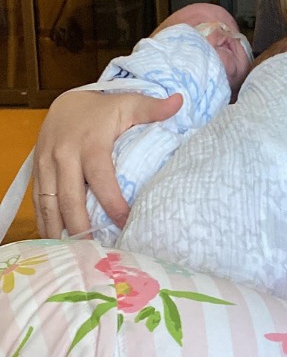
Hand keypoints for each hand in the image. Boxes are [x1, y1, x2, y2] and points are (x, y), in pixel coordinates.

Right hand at [33, 90, 182, 237]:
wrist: (65, 102)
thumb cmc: (103, 109)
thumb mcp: (128, 104)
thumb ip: (152, 108)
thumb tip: (179, 101)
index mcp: (90, 144)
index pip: (101, 179)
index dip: (112, 203)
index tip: (125, 224)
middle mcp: (64, 156)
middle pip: (70, 199)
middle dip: (81, 228)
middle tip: (96, 252)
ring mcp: (46, 166)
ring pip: (49, 205)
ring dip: (59, 231)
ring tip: (74, 255)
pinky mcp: (37, 173)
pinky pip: (38, 203)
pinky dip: (45, 224)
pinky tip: (55, 243)